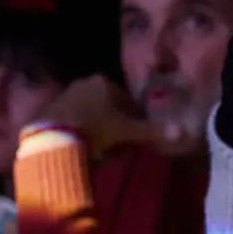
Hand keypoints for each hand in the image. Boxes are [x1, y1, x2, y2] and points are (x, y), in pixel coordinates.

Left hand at [35, 74, 190, 154]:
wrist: (53, 137)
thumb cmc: (96, 128)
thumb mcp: (126, 131)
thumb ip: (151, 130)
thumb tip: (182, 131)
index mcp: (104, 82)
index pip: (127, 100)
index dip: (133, 120)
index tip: (134, 138)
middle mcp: (84, 82)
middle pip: (107, 106)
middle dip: (114, 125)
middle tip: (118, 147)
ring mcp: (65, 94)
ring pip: (90, 113)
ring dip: (97, 128)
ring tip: (99, 151)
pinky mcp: (50, 108)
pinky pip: (72, 120)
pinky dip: (79, 131)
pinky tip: (80, 147)